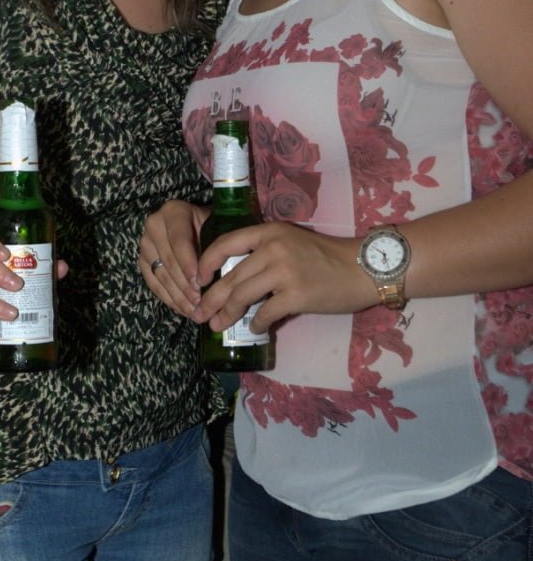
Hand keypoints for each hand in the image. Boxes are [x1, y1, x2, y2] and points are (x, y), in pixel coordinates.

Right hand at [139, 200, 209, 317]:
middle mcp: (154, 225)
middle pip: (169, 261)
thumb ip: (216, 244)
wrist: (194, 224)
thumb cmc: (210, 226)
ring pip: (161, 275)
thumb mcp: (216, 226)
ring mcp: (145, 244)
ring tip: (195, 313)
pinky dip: (170, 299)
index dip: (189, 263)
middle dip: (185, 286)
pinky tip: (184, 310)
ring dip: (178, 297)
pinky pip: (154, 284)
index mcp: (173, 211)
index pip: (179, 240)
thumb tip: (222, 274)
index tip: (200, 283)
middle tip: (201, 304)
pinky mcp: (142, 261)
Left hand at [195, 223, 376, 332]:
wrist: (362, 267)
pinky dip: (256, 323)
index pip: (226, 243)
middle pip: (231, 276)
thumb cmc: (326, 256)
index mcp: (270, 232)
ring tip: (217, 326)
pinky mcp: (296, 295)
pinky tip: (255, 328)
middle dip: (211, 298)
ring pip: (242, 295)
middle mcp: (273, 248)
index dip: (207, 261)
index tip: (198, 278)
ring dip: (227, 314)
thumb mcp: (291, 242)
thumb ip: (264, 254)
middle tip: (199, 314)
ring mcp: (285, 271)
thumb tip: (235, 280)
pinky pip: (265, 313)